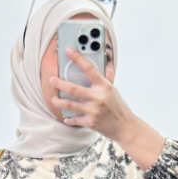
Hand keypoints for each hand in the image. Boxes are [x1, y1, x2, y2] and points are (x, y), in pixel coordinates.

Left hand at [49, 47, 164, 167]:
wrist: (126, 127)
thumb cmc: (119, 108)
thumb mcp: (114, 91)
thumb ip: (107, 79)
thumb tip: (106, 66)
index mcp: (104, 86)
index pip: (89, 68)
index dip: (77, 58)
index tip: (68, 50)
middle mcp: (97, 97)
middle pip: (72, 88)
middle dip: (59, 83)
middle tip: (52, 80)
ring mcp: (93, 111)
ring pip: (70, 104)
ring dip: (59, 101)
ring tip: (54, 99)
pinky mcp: (91, 122)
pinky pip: (75, 119)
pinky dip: (69, 119)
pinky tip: (66, 117)